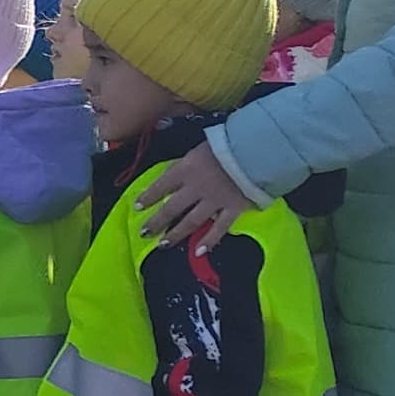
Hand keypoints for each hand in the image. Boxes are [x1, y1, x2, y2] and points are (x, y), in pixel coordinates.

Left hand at [137, 143, 257, 248]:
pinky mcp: (233, 209)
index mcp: (185, 170)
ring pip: (190, 221)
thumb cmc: (227, 144)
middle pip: (171, 208)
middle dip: (156, 222)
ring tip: (163, 244)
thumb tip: (171, 174)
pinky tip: (199, 251)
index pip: (160, 186)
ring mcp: (214, 201)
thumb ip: (185, 164)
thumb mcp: (198, 149)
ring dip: (175, 234)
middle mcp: (195, 188)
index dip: (147, 197)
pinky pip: (219, 228)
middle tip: (144, 233)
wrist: (257, 150)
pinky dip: (209, 240)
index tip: (137, 206)